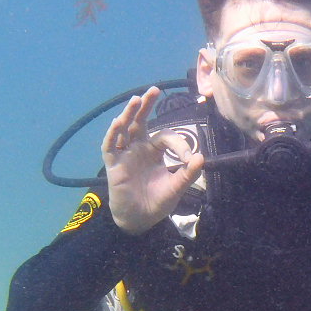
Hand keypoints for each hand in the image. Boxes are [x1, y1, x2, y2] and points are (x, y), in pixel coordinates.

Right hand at [103, 86, 203, 234]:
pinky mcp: (113, 165)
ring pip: (124, 129)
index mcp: (155, 151)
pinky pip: (110, 146)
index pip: (166, 137)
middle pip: (140, 122)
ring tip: (136, 99)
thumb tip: (201, 157)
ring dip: (129, 114)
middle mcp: (138, 148)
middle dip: (146, 106)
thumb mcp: (176, 187)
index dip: (179, 144)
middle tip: (154, 89)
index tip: (188, 159)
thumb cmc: (157, 202)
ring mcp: (124, 155)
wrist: (140, 220)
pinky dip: (113, 134)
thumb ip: (188, 174)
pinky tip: (118, 122)